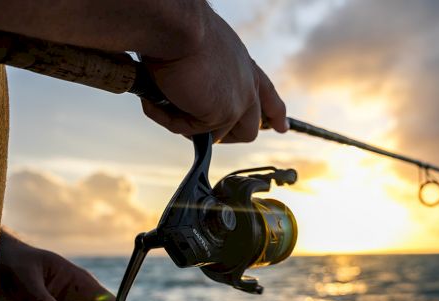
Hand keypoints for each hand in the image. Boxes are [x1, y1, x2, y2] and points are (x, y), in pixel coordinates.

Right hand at [141, 11, 288, 142]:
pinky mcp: (223, 116)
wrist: (179, 26)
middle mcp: (247, 85)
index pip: (267, 95)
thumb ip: (208, 78)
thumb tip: (191, 97)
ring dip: (188, 125)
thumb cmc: (182, 33)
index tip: (281, 128)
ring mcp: (239, 103)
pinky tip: (158, 101)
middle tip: (203, 134)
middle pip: (250, 128)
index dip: (274, 113)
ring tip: (165, 101)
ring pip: (217, 136)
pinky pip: (193, 133)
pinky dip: (170, 120)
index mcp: (245, 67)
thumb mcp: (203, 55)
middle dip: (228, 136)